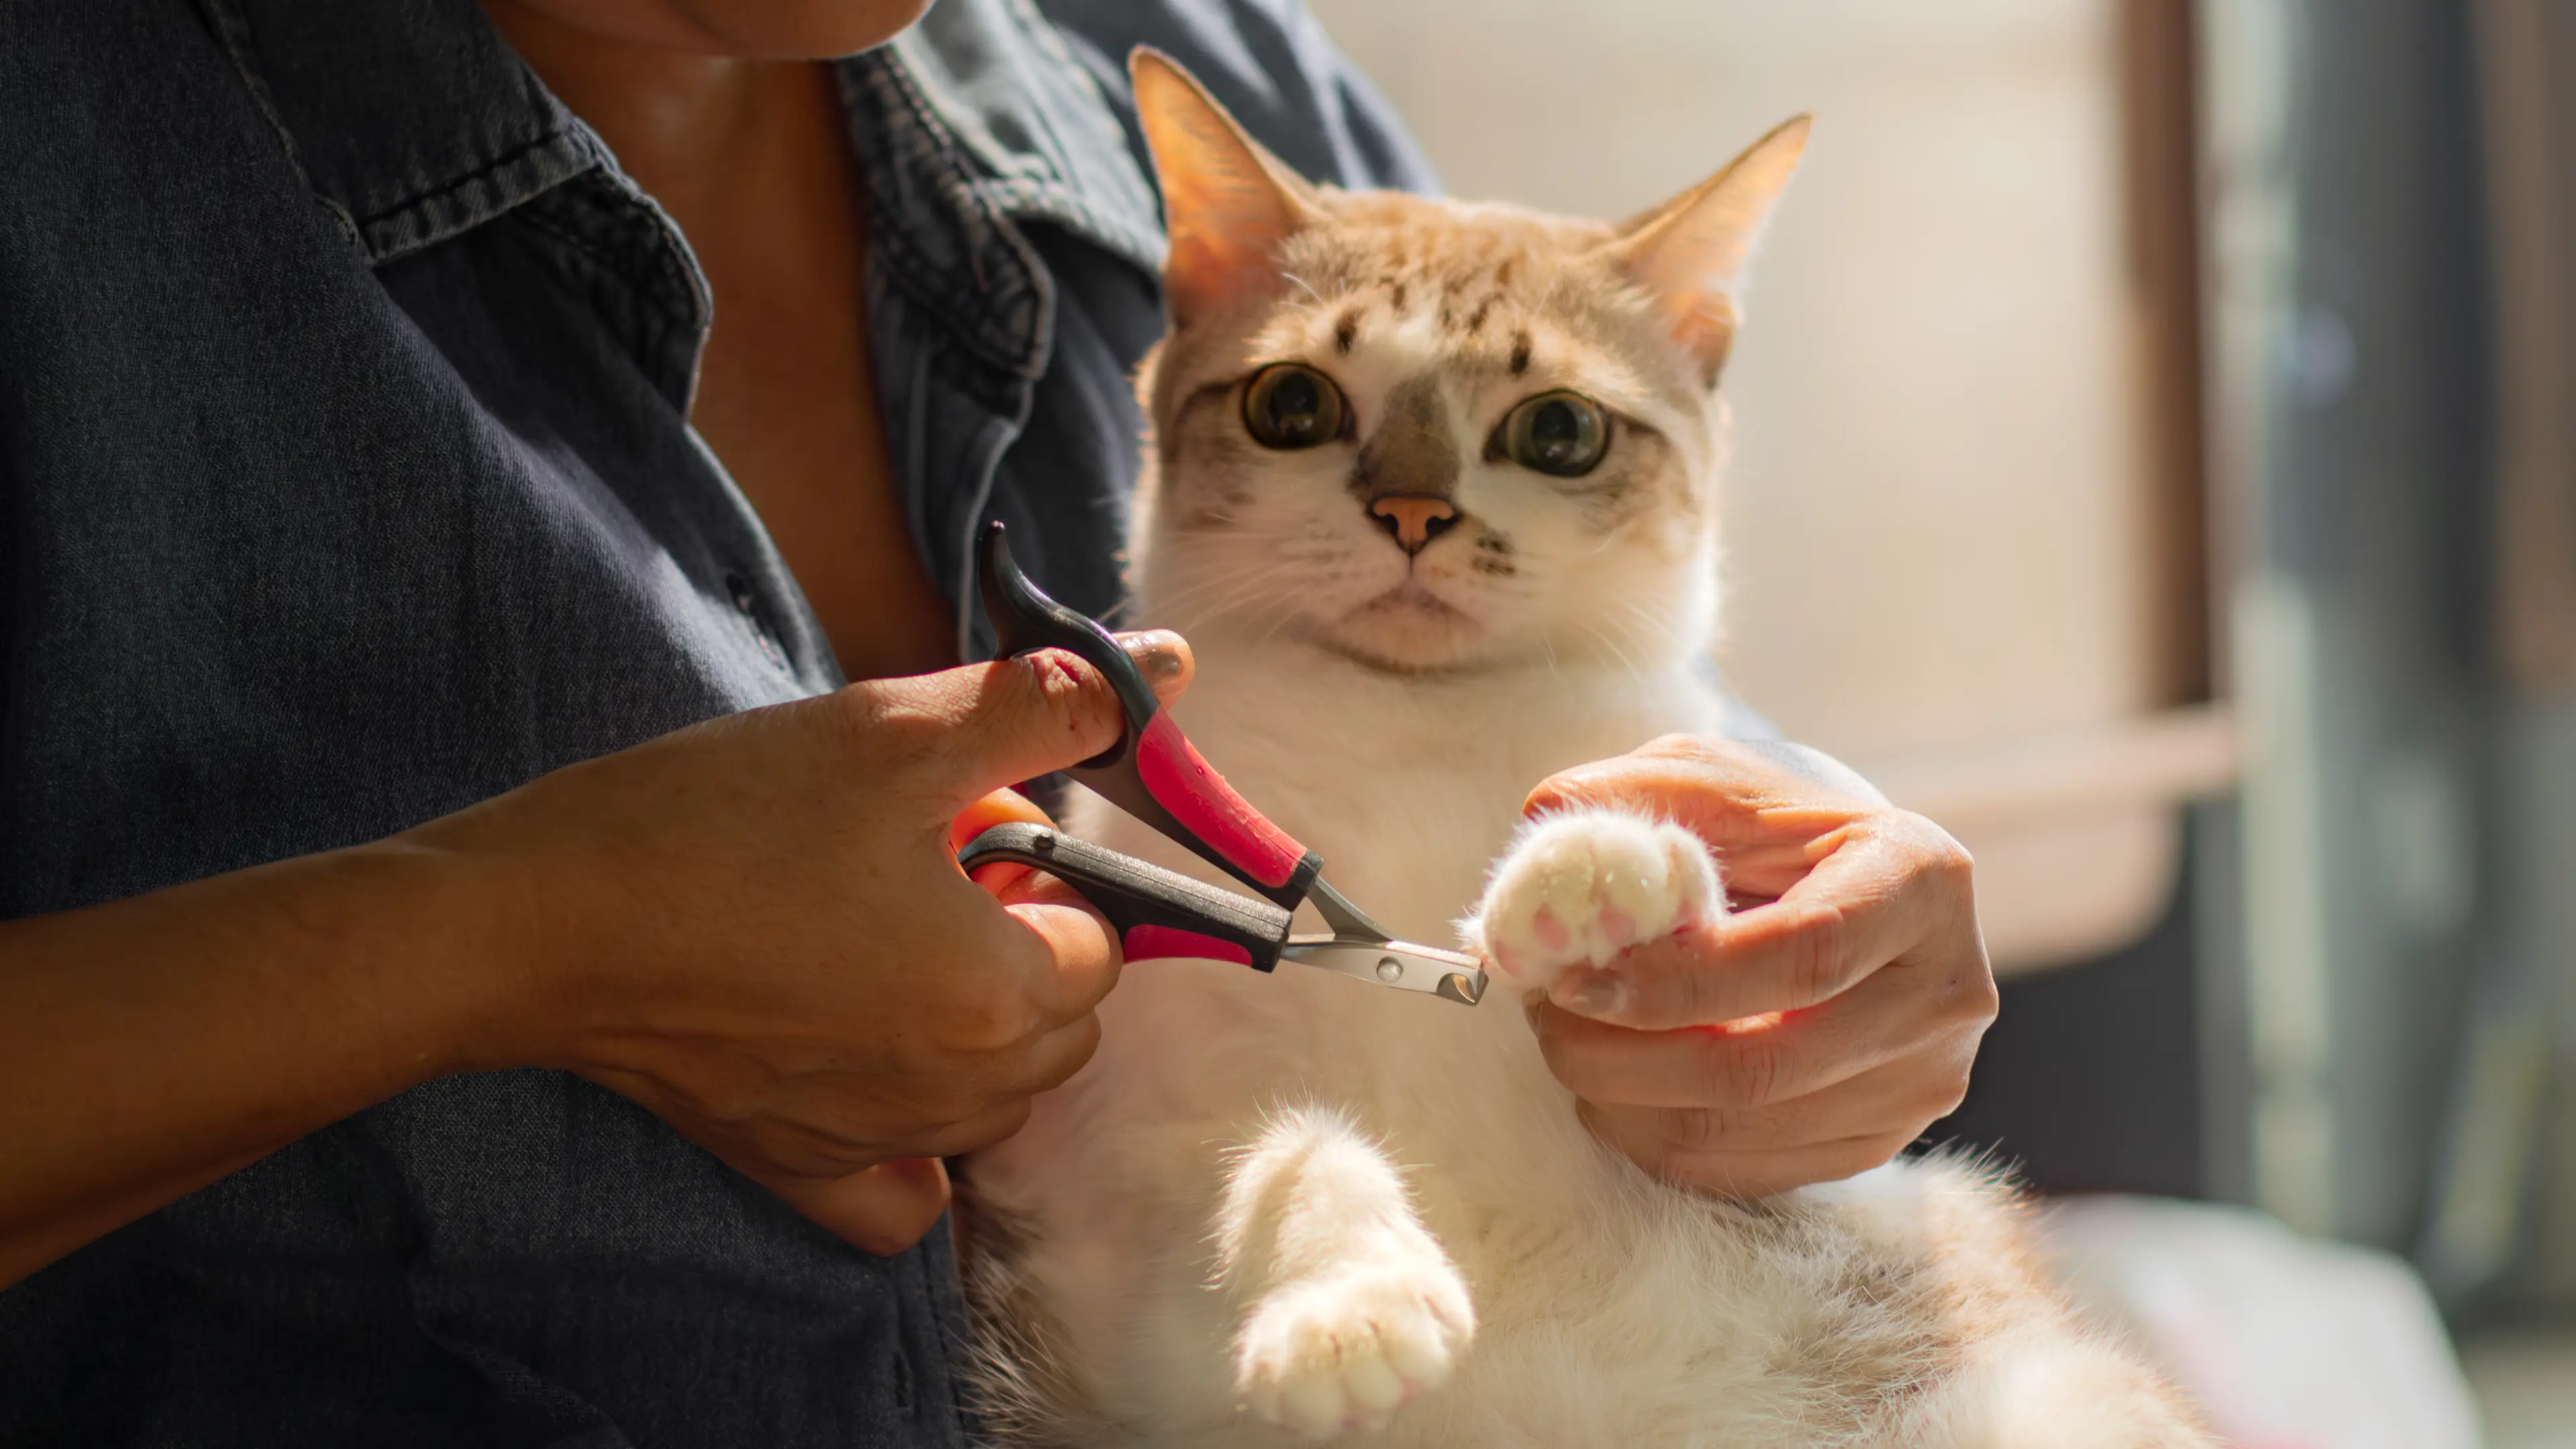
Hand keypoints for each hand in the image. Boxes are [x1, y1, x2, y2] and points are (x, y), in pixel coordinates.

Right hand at [418, 633, 1191, 1254]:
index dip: (1048, 874)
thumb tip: (1159, 679)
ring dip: (972, 1028)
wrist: (536, 920)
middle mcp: (951, 1091)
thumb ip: (1037, 708)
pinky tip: (870, 1068)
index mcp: (993, 994)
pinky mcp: (791, 1163)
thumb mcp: (891, 733)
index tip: (971, 828)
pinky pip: (900, 1189)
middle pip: (1059, 1027)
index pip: (1101, 944)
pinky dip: (910, 1146)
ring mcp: (870, 1139)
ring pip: (992, 1100)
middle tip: (921, 871)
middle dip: (1021, 946)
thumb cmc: (716, 821)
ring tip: (879, 940)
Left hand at [1519, 735, 1994, 1198]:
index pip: (1804, 953)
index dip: (1678, 980)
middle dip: (1624, 1055)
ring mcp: (1924, 1079)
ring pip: (1744, 1129)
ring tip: (1566, 1043)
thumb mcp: (1705, 778)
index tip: (1575, 977)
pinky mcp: (1884, 1138)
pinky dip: (1655, 1138)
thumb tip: (1542, 844)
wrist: (1837, 877)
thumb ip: (1625, 800)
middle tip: (1544, 1016)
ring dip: (1623, 1100)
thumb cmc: (1766, 824)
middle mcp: (1946, 989)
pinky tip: (1614, 1087)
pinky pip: (1747, 1170)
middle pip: (1768, 1064)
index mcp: (1921, 877)